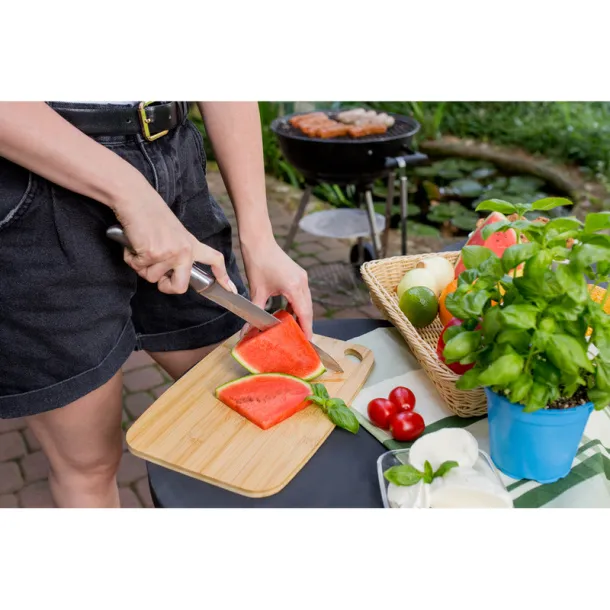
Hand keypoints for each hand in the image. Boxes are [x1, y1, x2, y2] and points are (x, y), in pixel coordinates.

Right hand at [112, 186, 236, 295]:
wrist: (136, 199)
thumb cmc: (150, 213)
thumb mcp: (174, 233)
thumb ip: (177, 251)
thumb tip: (168, 272)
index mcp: (192, 244)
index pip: (215, 260)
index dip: (223, 276)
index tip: (231, 288)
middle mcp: (184, 251)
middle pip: (180, 287)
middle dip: (166, 287)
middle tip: (158, 278)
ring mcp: (170, 253)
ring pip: (152, 278)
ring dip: (141, 266)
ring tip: (142, 245)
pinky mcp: (153, 254)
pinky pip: (138, 268)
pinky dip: (131, 258)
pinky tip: (134, 242)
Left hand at [241, 239, 312, 338]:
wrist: (259, 241)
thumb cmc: (257, 263)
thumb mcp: (256, 291)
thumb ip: (254, 313)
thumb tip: (246, 331)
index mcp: (294, 287)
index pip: (304, 313)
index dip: (306, 329)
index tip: (307, 342)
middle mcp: (302, 282)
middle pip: (307, 309)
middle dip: (305, 325)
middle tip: (301, 340)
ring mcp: (301, 277)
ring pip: (305, 302)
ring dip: (301, 315)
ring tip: (295, 330)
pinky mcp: (298, 275)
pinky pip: (301, 295)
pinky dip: (296, 305)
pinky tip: (289, 314)